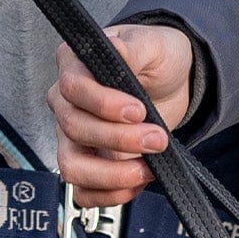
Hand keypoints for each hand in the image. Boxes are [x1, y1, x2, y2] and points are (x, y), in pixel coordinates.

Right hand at [48, 23, 193, 206]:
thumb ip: (131, 48)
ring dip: (112, 174)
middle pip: (73, 128)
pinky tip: (138, 180)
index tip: (138, 111)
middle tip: (157, 138)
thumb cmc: (156, 56)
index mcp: (75, 64)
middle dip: (119, 139)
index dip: (103, 104)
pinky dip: (111, 194)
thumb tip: (114, 49)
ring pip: (71, 166)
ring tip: (147, 168)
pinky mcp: (88, 163)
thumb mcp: (151, 43)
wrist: (171, 81)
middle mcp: (66, 102)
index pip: (72, 88)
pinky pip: (83, 192)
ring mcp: (73, 137)